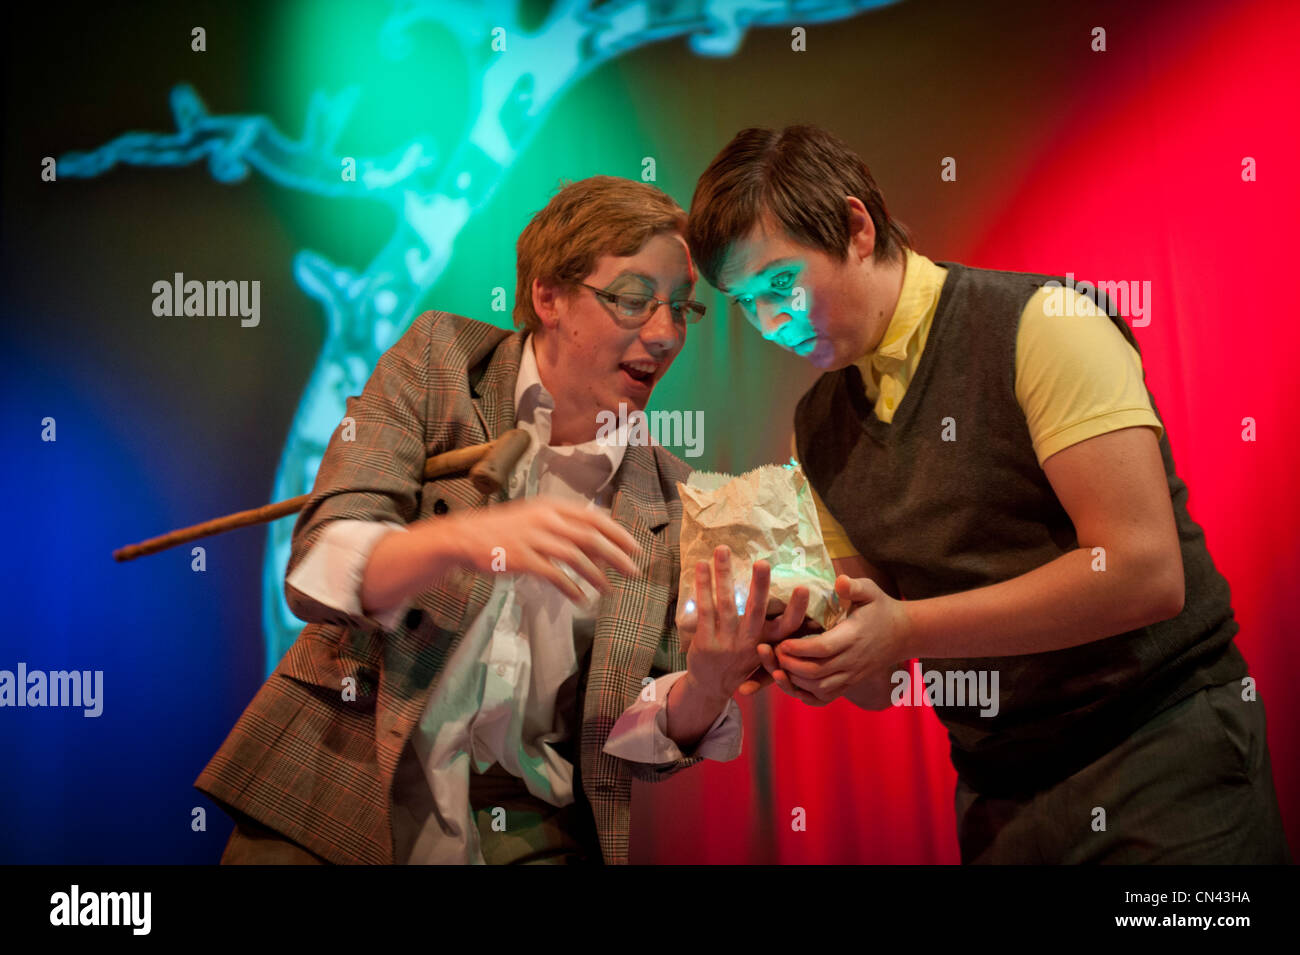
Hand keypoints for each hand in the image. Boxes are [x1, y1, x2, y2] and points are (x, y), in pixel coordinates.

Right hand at [432, 496, 640, 601]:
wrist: (466, 537)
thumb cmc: (504, 529)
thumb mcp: (536, 517)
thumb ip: (565, 527)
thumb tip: (598, 544)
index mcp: (552, 506)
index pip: (595, 518)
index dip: (618, 533)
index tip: (635, 548)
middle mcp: (546, 519)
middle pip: (592, 537)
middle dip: (617, 556)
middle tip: (633, 572)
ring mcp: (534, 538)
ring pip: (577, 557)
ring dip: (597, 575)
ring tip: (609, 590)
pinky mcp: (523, 559)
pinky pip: (555, 575)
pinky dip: (571, 588)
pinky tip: (580, 599)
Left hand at [679, 546, 810, 705]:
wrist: (711, 686)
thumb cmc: (741, 660)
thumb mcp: (763, 649)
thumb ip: (774, 629)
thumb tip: (800, 596)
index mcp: (767, 642)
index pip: (788, 626)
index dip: (797, 608)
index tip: (803, 587)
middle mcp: (749, 643)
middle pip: (756, 611)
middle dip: (759, 586)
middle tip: (762, 562)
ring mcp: (726, 643)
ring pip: (726, 604)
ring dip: (723, 574)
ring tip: (722, 549)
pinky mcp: (706, 642)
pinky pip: (704, 609)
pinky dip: (703, 586)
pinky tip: (701, 566)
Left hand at [763, 574, 910, 704]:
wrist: (903, 634)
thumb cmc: (880, 608)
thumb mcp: (870, 591)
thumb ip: (854, 586)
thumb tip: (839, 582)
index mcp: (853, 636)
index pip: (823, 648)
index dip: (799, 649)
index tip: (781, 642)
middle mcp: (852, 660)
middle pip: (816, 672)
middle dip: (790, 665)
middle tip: (771, 653)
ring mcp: (851, 675)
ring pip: (819, 688)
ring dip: (794, 681)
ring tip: (776, 666)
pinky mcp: (849, 683)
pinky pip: (825, 697)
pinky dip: (805, 694)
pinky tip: (791, 682)